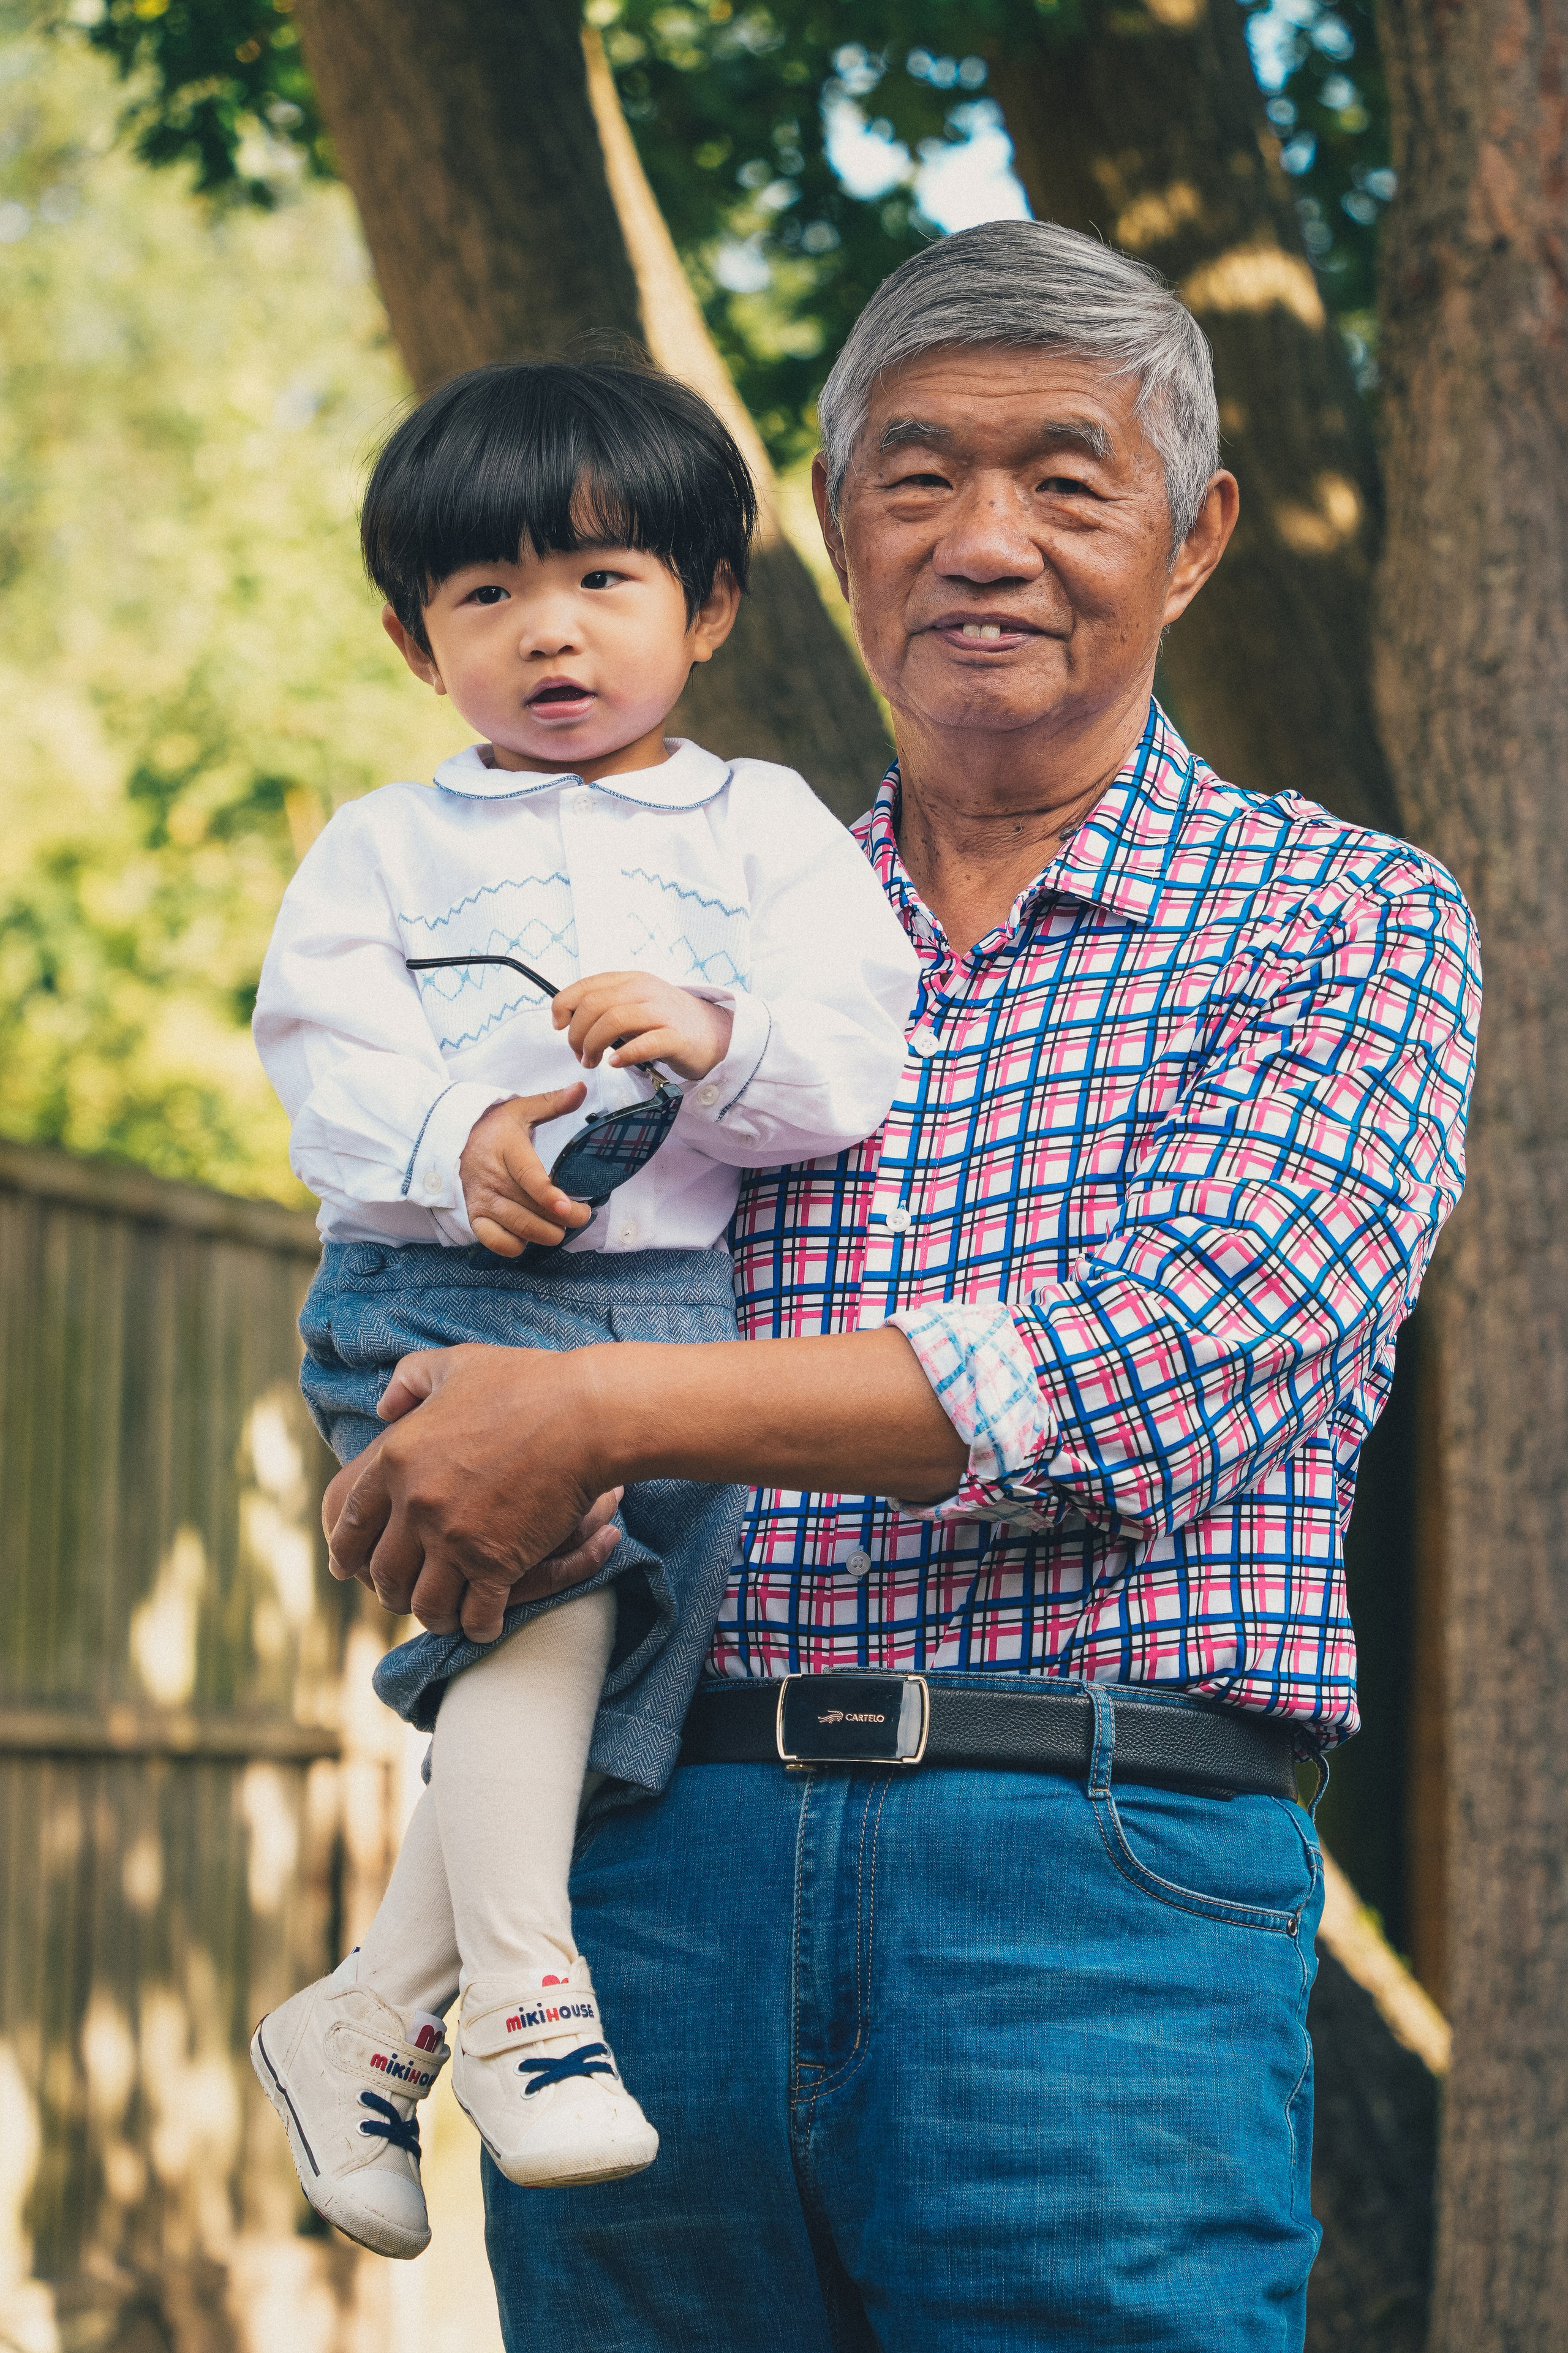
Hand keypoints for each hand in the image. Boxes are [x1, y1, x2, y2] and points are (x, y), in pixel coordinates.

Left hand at [321, 1343, 622, 1639]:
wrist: (583, 1414)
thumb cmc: (525, 1383)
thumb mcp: (454, 1364)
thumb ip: (409, 1380)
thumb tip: (383, 1407)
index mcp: (396, 1459)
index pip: (352, 1522)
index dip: (345, 1553)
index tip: (346, 1570)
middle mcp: (415, 1504)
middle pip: (384, 1573)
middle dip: (390, 1592)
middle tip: (403, 1597)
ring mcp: (454, 1538)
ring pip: (425, 1603)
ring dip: (433, 1615)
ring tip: (445, 1616)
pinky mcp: (496, 1562)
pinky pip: (475, 1614)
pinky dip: (478, 1626)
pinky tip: (486, 1624)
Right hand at [459, 1084, 593, 1256]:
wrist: (452, 1140)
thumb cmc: (493, 1127)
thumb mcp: (520, 1109)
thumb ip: (552, 1103)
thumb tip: (581, 1089)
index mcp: (507, 1150)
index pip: (529, 1178)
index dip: (549, 1196)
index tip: (568, 1207)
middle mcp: (493, 1178)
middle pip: (530, 1210)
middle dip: (563, 1220)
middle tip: (582, 1215)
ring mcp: (482, 1200)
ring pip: (519, 1229)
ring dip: (546, 1234)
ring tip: (561, 1226)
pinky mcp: (475, 1217)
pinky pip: (498, 1242)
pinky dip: (518, 1245)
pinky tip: (530, 1234)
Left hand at [552, 970, 732, 1081]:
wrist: (716, 1034)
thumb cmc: (669, 1023)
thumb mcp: (635, 1003)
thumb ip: (607, 1005)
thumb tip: (568, 1019)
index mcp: (631, 980)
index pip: (585, 986)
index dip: (563, 1006)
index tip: (559, 1026)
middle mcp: (645, 990)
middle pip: (594, 1005)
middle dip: (577, 1034)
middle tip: (580, 1054)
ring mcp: (662, 1012)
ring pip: (613, 1020)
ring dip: (594, 1045)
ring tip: (593, 1062)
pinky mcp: (676, 1037)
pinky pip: (643, 1043)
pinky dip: (623, 1054)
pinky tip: (616, 1062)